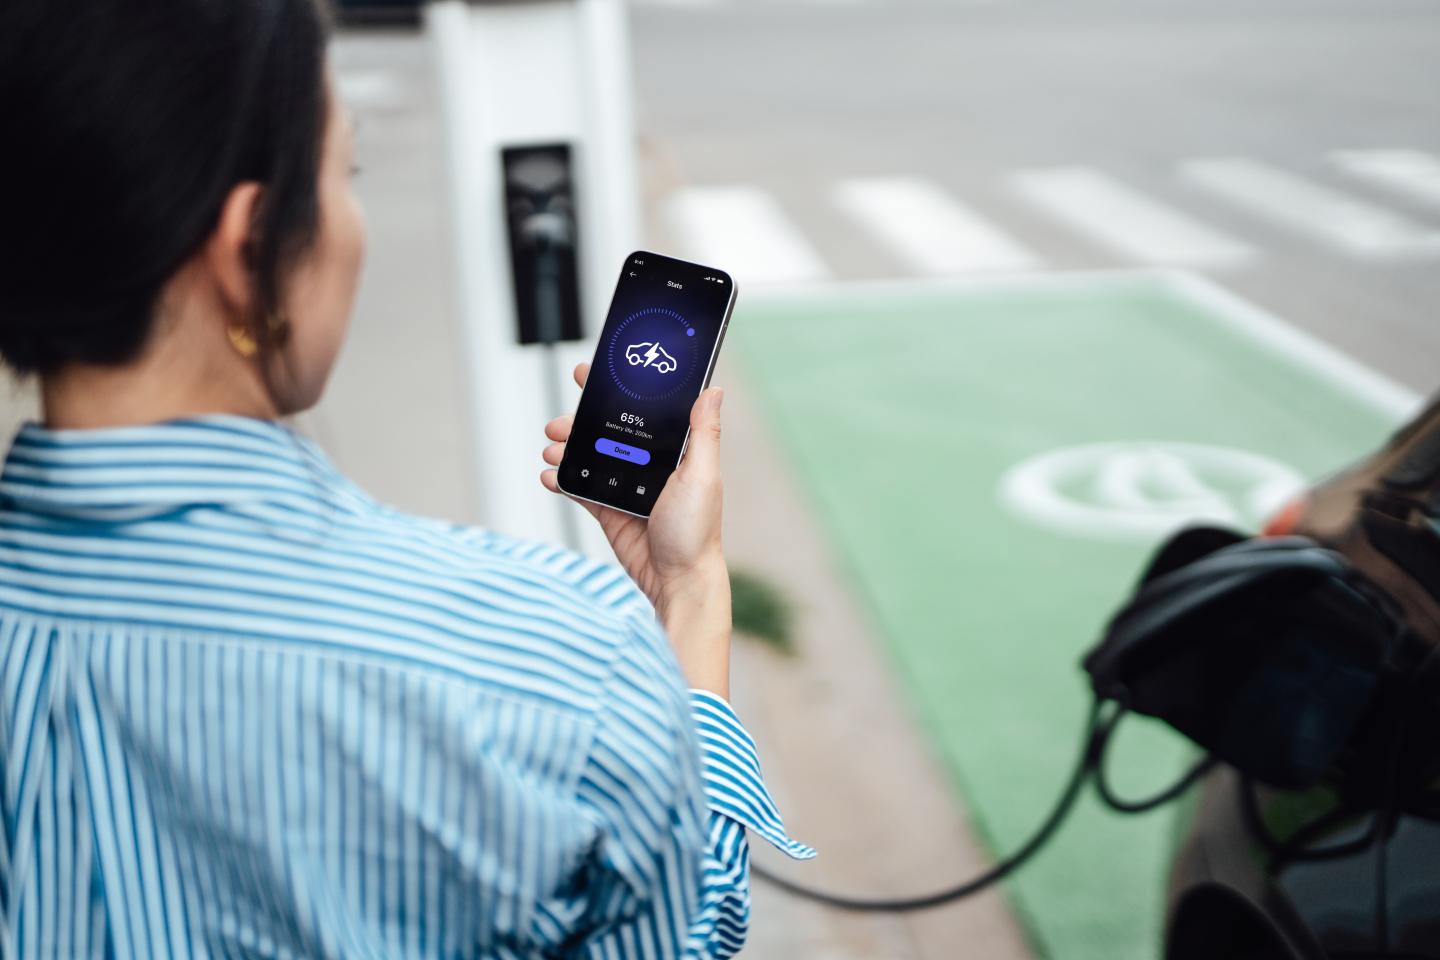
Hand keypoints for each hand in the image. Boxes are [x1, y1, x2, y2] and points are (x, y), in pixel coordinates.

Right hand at [541, 363, 731, 696]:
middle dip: (581, 421)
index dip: (618, 391)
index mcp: (675, 452)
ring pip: (589, 456)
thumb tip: (714, 389)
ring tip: (552, 448)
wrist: (677, 582)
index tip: (593, 374)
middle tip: (561, 419)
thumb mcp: (703, 476)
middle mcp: (650, 466)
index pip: (644, 412)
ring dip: (566, 448)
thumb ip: (704, 433)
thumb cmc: (698, 533)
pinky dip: (562, 479)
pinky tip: (549, 475)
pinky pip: (580, 488)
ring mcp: (627, 488)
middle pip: (608, 431)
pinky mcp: (610, 511)